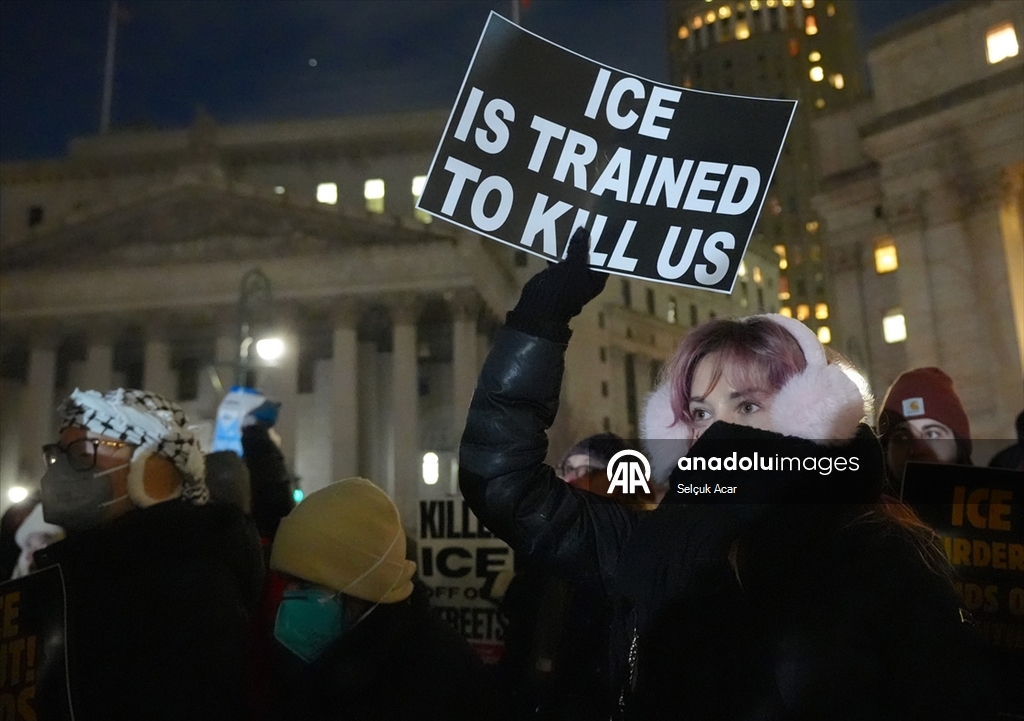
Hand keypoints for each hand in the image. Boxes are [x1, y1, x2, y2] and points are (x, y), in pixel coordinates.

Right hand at [505, 227, 607, 342]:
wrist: (536, 311)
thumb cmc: (559, 291)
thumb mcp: (572, 268)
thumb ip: (578, 249)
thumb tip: (584, 230)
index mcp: (596, 280)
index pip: (605, 257)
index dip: (603, 241)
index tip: (599, 224)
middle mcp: (586, 279)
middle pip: (588, 255)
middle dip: (584, 240)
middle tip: (581, 219)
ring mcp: (570, 279)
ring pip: (573, 257)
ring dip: (569, 245)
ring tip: (567, 225)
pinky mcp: (556, 278)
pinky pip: (559, 261)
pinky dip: (557, 252)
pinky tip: (553, 238)